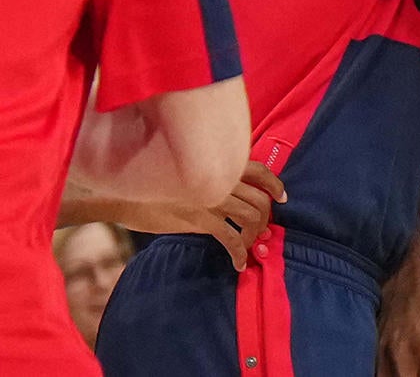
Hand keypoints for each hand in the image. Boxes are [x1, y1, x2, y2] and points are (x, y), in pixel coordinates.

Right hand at [126, 160, 285, 270]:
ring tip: (248, 248)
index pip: (259, 170)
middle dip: (265, 220)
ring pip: (251, 218)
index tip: (282, 199)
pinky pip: (232, 237)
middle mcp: (219, 178)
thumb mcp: (188, 179)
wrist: (125, 199)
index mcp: (218, 166)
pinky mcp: (200, 218)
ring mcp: (211, 197)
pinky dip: (240, 253)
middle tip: (262, 233)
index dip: (275, 185)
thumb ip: (212, 184)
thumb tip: (234, 201)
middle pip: (260, 199)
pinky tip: (239, 264)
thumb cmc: (155, 189)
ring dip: (254, 237)